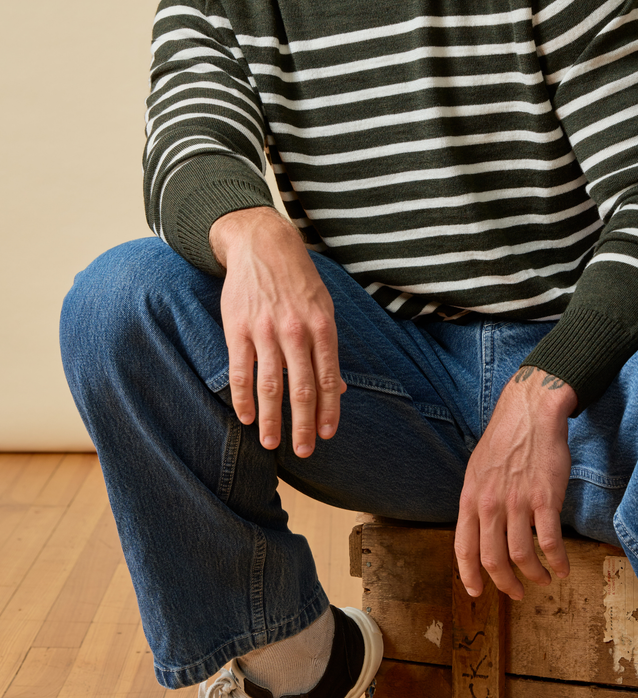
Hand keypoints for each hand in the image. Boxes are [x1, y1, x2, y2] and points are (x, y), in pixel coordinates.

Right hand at [209, 207, 345, 456]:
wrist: (263, 246)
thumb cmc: (298, 281)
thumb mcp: (324, 309)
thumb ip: (329, 350)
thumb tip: (339, 390)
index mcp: (322, 328)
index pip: (328, 379)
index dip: (328, 412)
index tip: (326, 436)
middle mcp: (296, 332)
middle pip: (301, 389)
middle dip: (303, 425)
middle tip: (303, 451)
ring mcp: (265, 331)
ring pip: (269, 386)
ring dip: (271, 420)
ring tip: (271, 443)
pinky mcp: (238, 329)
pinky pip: (240, 371)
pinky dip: (242, 398)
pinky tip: (245, 417)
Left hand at [454, 366, 576, 600]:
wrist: (529, 413)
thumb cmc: (504, 441)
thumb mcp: (476, 471)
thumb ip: (476, 501)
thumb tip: (478, 530)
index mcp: (470, 499)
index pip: (463, 548)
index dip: (468, 576)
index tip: (476, 592)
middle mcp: (490, 504)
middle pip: (493, 559)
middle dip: (504, 584)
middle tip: (515, 593)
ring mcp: (517, 502)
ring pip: (522, 555)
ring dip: (533, 575)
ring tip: (542, 579)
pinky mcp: (545, 498)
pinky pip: (550, 541)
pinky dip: (557, 561)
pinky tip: (562, 568)